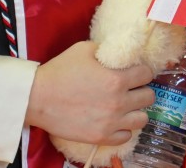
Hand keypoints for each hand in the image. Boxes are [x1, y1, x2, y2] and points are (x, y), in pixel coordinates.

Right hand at [25, 40, 155, 145]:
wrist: (36, 98)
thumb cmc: (59, 71)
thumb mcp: (84, 50)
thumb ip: (106, 50)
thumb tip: (119, 52)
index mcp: (117, 79)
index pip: (147, 74)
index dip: (141, 71)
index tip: (134, 73)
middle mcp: (118, 102)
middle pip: (149, 97)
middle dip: (141, 90)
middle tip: (131, 89)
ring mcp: (110, 122)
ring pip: (143, 119)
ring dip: (136, 111)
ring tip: (126, 107)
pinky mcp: (100, 137)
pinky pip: (126, 137)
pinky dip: (123, 129)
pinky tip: (115, 122)